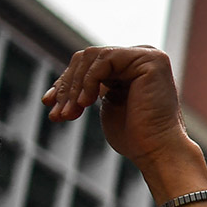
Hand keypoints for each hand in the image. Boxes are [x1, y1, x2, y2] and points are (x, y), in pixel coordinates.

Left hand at [42, 46, 198, 178]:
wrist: (157, 150)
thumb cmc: (135, 136)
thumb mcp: (106, 105)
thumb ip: (92, 88)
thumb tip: (57, 89)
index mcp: (132, 66)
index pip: (88, 63)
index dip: (65, 82)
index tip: (49, 104)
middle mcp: (141, 56)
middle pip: (87, 57)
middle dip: (67, 86)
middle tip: (58, 114)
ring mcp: (148, 56)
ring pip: (92, 57)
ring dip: (75, 86)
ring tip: (70, 113)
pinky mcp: (150, 60)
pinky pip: (105, 59)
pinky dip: (89, 80)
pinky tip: (86, 104)